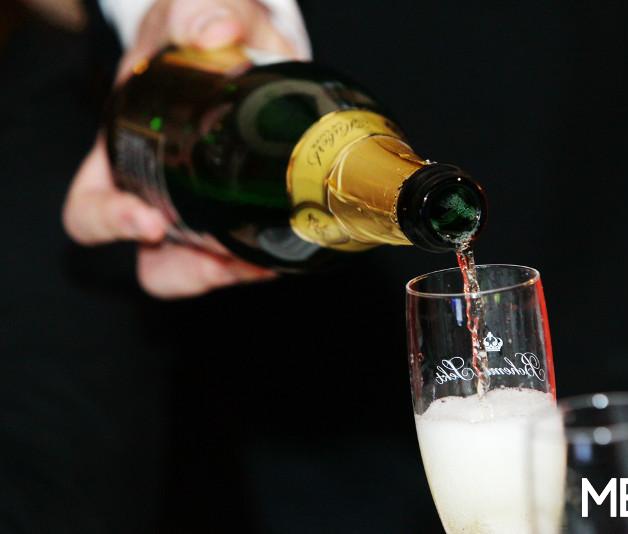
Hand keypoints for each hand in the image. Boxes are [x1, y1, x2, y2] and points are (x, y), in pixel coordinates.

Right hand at [63, 0, 296, 297]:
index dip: (110, 223)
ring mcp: (201, 208)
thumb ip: (199, 15)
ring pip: (197, 268)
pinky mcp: (242, 213)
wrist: (247, 42)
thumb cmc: (202, 31)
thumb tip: (215, 35)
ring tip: (262, 262)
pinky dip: (261, 258)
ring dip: (226, 273)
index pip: (91, 208)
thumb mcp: (193, 13)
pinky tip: (284, 250)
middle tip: (221, 259)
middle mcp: (159, 190)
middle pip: (149, 259)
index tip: (148, 222)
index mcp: (125, 151)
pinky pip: (243, 253)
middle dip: (184, 269)